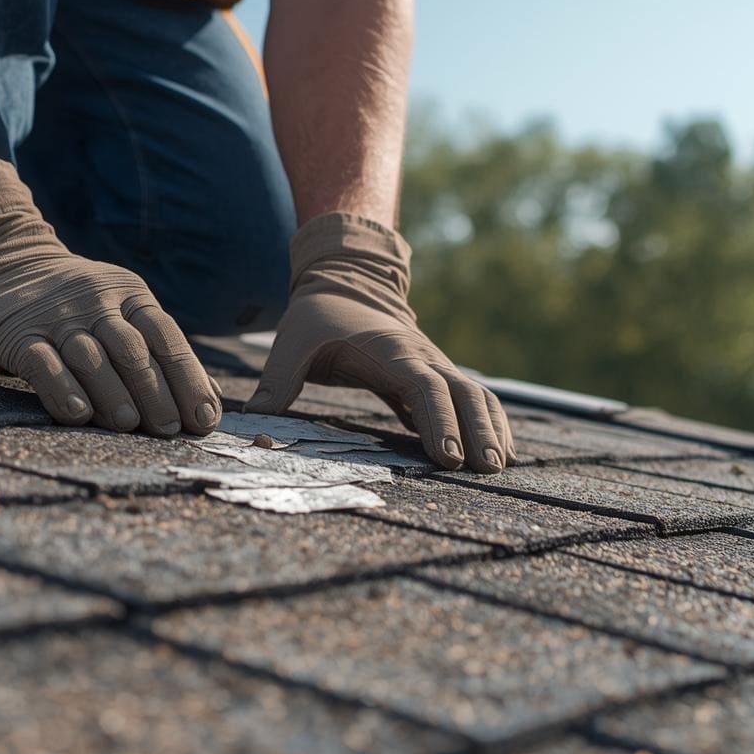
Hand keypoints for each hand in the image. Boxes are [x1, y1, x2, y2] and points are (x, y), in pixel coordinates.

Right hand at [0, 156, 219, 435]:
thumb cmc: (71, 302)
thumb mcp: (120, 310)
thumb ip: (159, 350)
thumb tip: (210, 398)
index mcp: (129, 295)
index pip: (166, 337)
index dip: (189, 378)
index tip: (203, 418)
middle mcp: (96, 303)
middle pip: (133, 351)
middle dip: (156, 393)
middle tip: (169, 430)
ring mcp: (55, 317)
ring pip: (91, 358)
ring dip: (114, 394)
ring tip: (128, 426)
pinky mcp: (17, 333)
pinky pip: (43, 363)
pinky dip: (62, 390)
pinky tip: (78, 414)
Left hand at [243, 213, 515, 471]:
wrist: (348, 282)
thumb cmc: (320, 317)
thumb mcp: (292, 341)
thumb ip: (277, 378)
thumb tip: (254, 418)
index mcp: (391, 351)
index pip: (424, 386)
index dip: (439, 421)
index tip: (448, 457)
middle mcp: (423, 357)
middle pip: (464, 393)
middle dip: (478, 431)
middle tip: (486, 471)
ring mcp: (435, 366)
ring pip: (477, 396)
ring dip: (490, 429)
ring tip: (498, 468)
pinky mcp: (435, 378)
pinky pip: (470, 401)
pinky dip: (487, 424)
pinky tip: (495, 454)